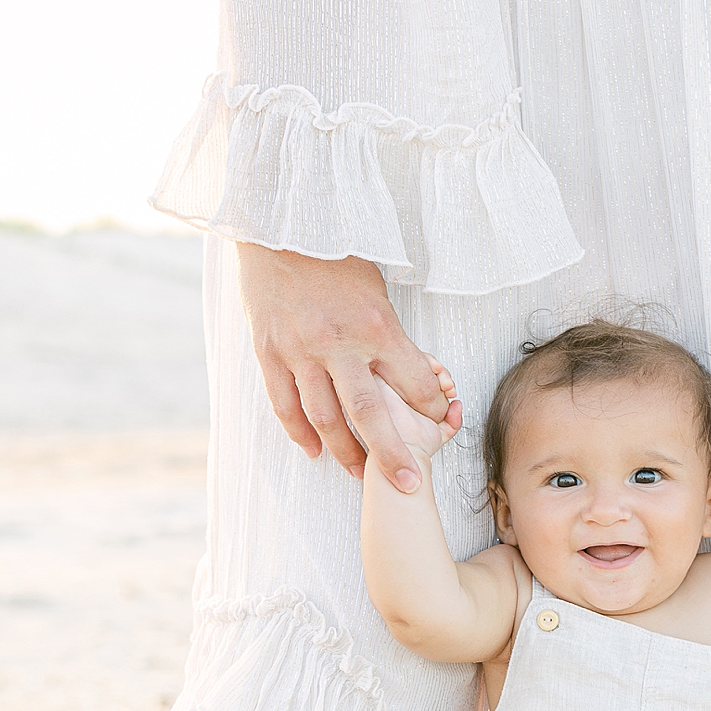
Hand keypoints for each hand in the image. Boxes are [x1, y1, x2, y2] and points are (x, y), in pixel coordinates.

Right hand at [236, 244, 449, 488]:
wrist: (279, 225)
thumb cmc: (336, 253)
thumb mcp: (378, 289)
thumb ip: (391, 335)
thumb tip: (415, 373)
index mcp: (375, 325)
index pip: (414, 382)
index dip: (432, 408)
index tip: (441, 421)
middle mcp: (338, 343)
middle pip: (370, 414)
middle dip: (392, 455)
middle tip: (408, 486)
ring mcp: (300, 350)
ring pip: (325, 417)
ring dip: (343, 451)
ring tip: (358, 473)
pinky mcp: (269, 351)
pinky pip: (285, 404)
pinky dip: (300, 432)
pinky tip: (313, 450)